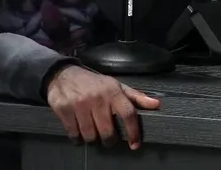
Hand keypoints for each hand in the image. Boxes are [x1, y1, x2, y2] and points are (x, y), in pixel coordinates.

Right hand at [46, 64, 160, 149]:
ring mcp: (80, 105)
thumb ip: (136, 97)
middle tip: (109, 139)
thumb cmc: (95, 83)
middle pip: (108, 131)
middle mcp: (98, 98)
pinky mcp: (64, 110)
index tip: (135, 144)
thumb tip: (157, 104)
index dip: (133, 131)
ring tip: (93, 133)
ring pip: (90, 135)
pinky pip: (74, 134)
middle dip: (109, 140)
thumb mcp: (116, 86)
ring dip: (93, 139)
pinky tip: (79, 133)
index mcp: (113, 92)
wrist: (64, 75)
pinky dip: (77, 138)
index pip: (128, 113)